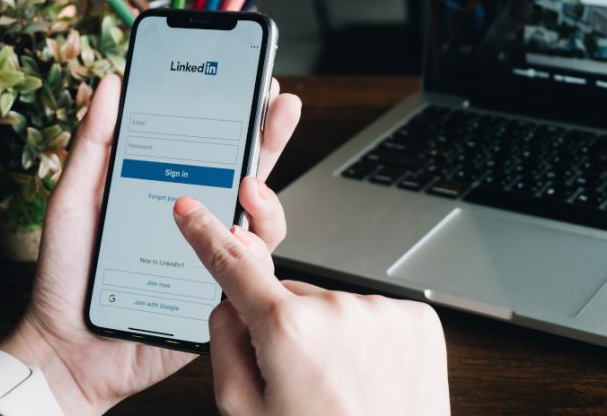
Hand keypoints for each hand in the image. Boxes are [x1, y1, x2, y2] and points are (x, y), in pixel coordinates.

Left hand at [0, 75, 300, 414]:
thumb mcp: (75, 198)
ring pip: (262, 223)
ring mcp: (214, 257)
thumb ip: (95, 143)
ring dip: (265, 199)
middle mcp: (201, 221)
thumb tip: (112, 84)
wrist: (68, 344)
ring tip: (248, 184)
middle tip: (281, 104)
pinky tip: (237, 236)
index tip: (254, 83)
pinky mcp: (219, 294)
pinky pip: (250, 271)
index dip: (240, 116)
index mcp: (172, 192)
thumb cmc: (69, 272)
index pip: (215, 149)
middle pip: (249, 174)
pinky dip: (252, 251)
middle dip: (271, 137)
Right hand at [174, 199, 449, 415]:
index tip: (191, 211)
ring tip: (341, 385)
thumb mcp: (246, 411)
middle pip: (289, 297)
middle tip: (303, 378)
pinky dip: (366, 339)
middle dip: (286, 327)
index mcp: (287, 330)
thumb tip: (229, 304)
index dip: (206, 236)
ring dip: (329, 335)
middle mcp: (336, 308)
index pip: (234, 268)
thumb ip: (226, 347)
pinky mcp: (416, 318)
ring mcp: (382, 311)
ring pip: (332, 307)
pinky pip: (371, 314)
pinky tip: (370, 376)